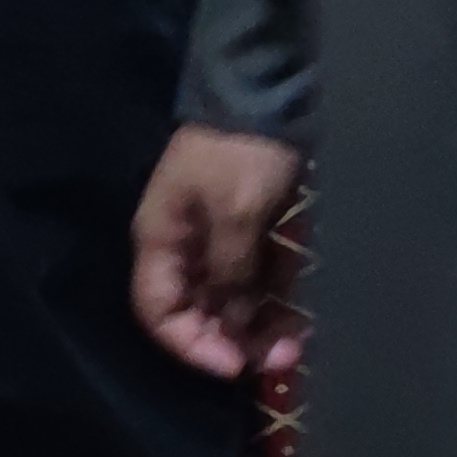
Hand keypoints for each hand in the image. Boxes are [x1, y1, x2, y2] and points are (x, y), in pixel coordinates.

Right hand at [128, 124, 304, 380]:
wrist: (266, 92)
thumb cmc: (239, 152)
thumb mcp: (235, 212)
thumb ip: (232, 271)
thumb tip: (234, 322)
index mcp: (161, 242)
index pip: (159, 312)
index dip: (190, 345)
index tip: (232, 365)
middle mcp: (185, 250)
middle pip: (197, 314)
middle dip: (233, 343)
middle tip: (278, 362)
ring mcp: (218, 243)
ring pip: (232, 303)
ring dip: (259, 330)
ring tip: (294, 350)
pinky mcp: (250, 235)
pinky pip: (257, 282)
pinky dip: (274, 304)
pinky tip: (298, 322)